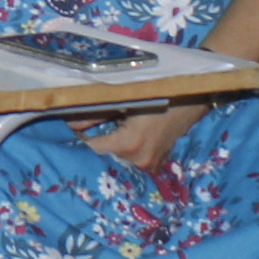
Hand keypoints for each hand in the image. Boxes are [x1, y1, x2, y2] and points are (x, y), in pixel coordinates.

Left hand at [69, 103, 203, 173]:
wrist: (191, 98)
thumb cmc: (155, 94)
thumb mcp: (123, 102)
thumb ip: (94, 115)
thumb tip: (68, 122)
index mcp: (129, 144)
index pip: (94, 149)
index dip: (81, 139)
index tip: (72, 131)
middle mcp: (140, 160)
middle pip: (107, 156)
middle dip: (97, 145)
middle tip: (88, 132)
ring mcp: (151, 164)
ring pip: (120, 159)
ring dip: (113, 149)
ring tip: (109, 133)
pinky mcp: (158, 163)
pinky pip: (135, 162)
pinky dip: (128, 153)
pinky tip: (125, 141)